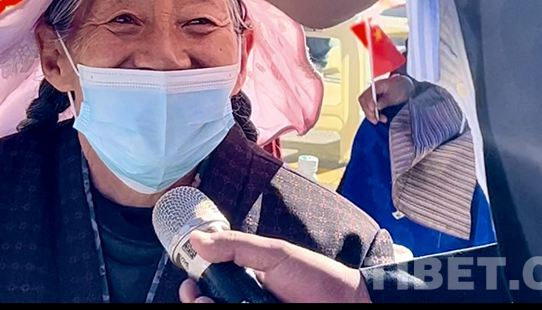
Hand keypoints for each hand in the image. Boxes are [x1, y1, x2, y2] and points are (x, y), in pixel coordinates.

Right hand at [178, 231, 370, 303]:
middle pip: (209, 305)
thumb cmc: (318, 279)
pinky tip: (238, 309)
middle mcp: (246, 303)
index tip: (190, 286)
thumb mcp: (274, 255)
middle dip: (198, 304)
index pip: (209, 288)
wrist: (352, 304)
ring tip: (213, 305)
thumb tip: (197, 239)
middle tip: (199, 299)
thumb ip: (235, 247)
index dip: (194, 290)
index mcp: (245, 284)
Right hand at [358, 75, 414, 123]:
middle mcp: (372, 90)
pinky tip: (378, 118)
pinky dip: (372, 113)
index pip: (368, 94)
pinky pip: (369, 107)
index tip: (373, 110)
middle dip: (368, 111)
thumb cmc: (400, 89)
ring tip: (377, 121)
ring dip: (370, 114)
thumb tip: (376, 107)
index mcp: (377, 86)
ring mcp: (372, 94)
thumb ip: (385, 101)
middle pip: (363, 100)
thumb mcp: (395, 95)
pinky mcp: (373, 99)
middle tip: (375, 120)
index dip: (369, 103)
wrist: (404, 86)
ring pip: (365, 105)